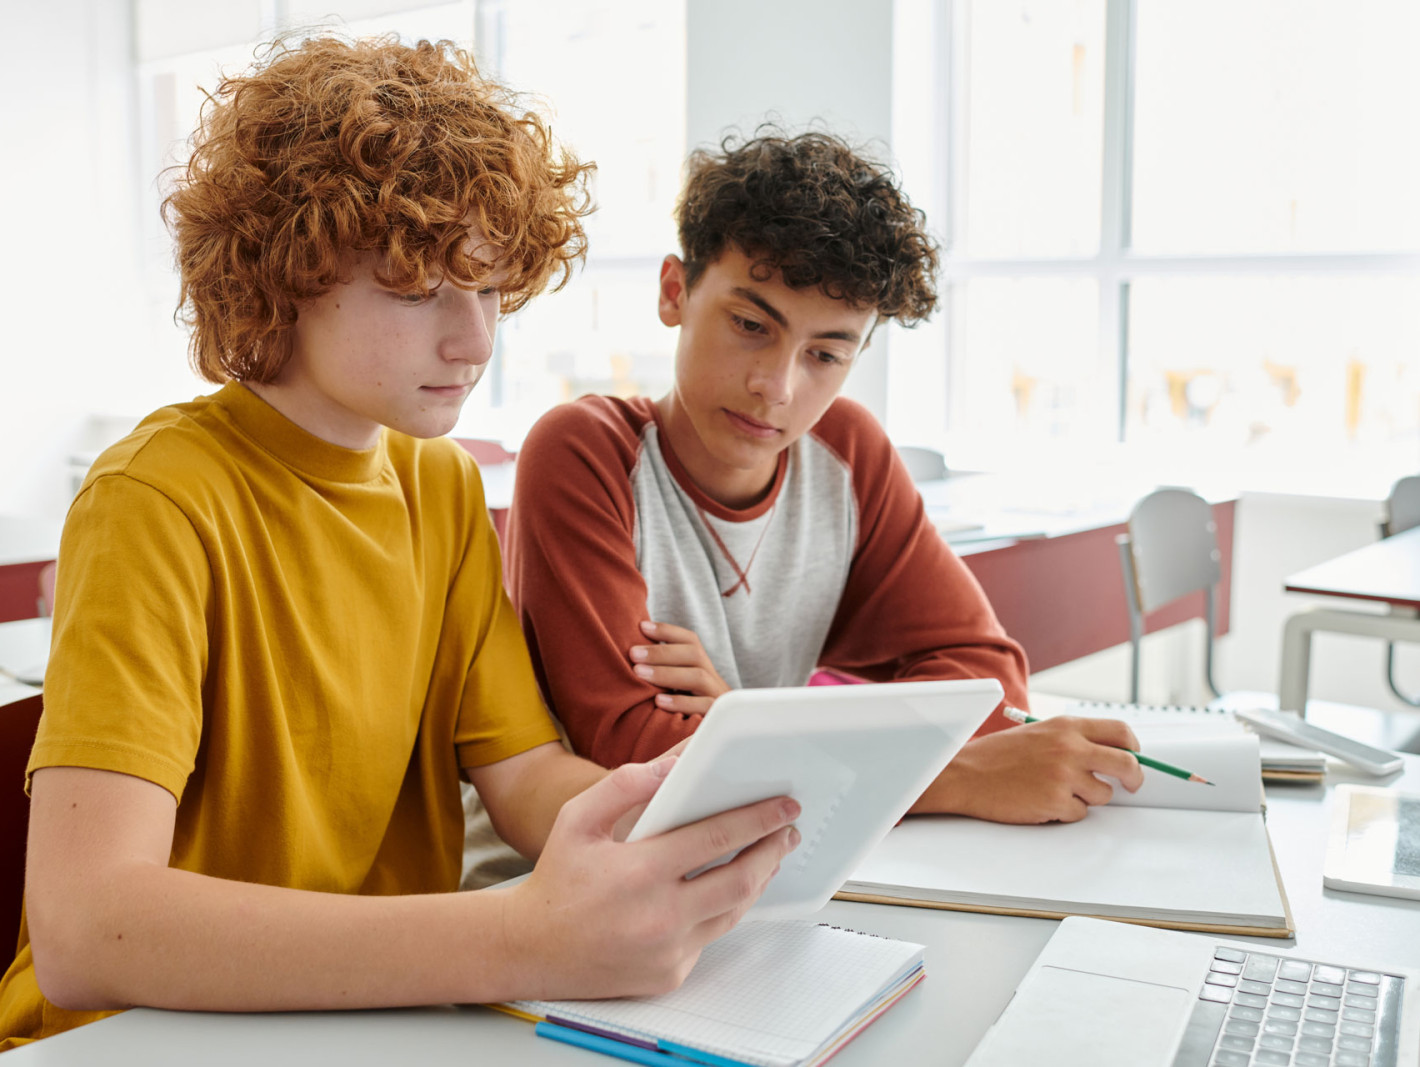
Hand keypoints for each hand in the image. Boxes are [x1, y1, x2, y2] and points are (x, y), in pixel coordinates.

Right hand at [503, 757, 800, 998]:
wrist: (531, 949)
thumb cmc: (557, 879)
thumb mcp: (578, 818)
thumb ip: (625, 785)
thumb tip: (674, 764)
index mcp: (640, 871)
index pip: (718, 837)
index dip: (758, 818)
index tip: (783, 805)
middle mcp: (660, 916)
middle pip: (741, 879)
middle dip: (772, 849)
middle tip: (788, 829)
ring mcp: (668, 951)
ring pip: (733, 911)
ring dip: (758, 880)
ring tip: (768, 854)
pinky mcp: (670, 974)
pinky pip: (710, 937)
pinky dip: (723, 910)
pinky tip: (727, 889)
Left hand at [629, 620, 730, 714]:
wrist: (720, 736)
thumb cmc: (688, 710)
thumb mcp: (679, 687)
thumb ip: (664, 670)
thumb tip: (633, 651)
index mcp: (703, 667)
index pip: (690, 640)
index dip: (667, 631)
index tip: (642, 627)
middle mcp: (713, 677)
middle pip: (694, 654)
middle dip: (661, 652)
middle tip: (633, 654)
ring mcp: (717, 696)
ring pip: (698, 677)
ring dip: (666, 673)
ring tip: (639, 673)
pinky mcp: (716, 717)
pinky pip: (703, 706)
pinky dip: (680, 702)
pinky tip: (658, 701)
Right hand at [920, 716, 1145, 823]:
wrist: (965, 774)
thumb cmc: (997, 756)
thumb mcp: (1038, 733)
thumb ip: (1072, 740)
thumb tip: (1110, 754)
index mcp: (1066, 726)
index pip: (1120, 732)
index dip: (1134, 747)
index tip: (1134, 757)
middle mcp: (1070, 748)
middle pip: (1127, 764)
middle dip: (1134, 778)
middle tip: (1130, 786)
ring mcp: (1064, 776)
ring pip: (1102, 795)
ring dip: (1087, 798)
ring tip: (1055, 790)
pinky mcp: (1055, 802)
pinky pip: (1079, 814)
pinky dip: (1065, 812)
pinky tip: (1041, 801)